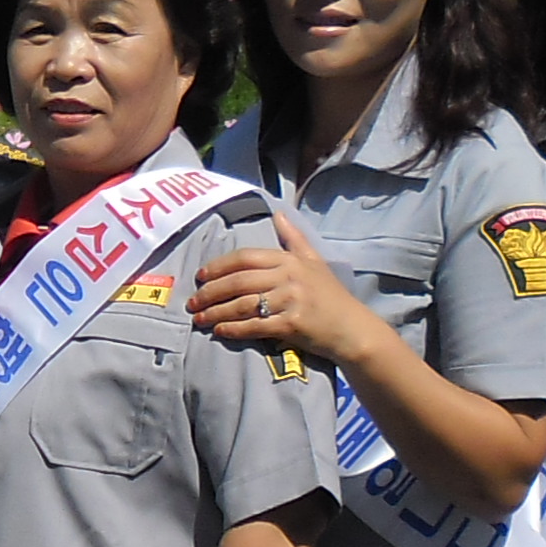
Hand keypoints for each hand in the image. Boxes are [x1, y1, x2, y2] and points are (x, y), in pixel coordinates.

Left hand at [188, 216, 379, 369]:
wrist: (353, 329)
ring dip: (216, 313)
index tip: (201, 276)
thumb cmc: (332, 296)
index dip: (219, 266)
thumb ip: (294, 238)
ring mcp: (290, 301)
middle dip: (210, 292)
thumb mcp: (315, 261)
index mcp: (290, 260)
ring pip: (242, 305)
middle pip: (238, 282)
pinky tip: (220, 332)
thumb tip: (277, 215)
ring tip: (199, 319)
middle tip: (193, 302)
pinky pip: (254, 326)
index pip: (246, 258)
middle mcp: (288, 277)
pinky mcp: (291, 325)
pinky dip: (234, 329)